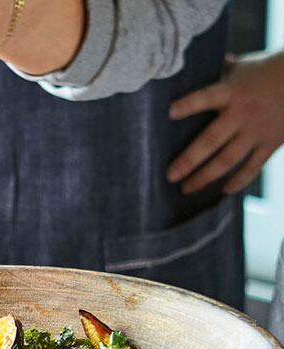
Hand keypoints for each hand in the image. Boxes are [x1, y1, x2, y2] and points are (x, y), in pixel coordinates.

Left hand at [167, 51, 283, 194]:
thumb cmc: (264, 72)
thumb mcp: (240, 66)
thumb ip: (214, 72)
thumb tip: (181, 69)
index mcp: (232, 91)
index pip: (207, 96)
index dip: (190, 104)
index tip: (170, 112)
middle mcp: (243, 113)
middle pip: (212, 140)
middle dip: (189, 160)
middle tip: (169, 176)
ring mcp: (257, 131)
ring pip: (228, 160)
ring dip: (205, 177)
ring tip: (185, 188)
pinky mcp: (271, 143)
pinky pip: (252, 168)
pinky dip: (238, 181)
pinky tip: (222, 191)